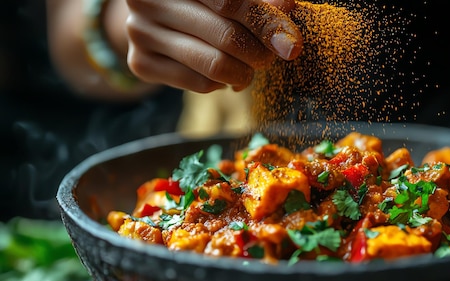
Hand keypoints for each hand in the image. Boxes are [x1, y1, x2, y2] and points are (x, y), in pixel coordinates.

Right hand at [125, 0, 302, 92]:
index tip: (291, 44)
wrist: (156, 10)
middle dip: (259, 53)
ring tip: (249, 67)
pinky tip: (222, 72)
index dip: (266, 23)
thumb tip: (287, 7)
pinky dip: (222, 83)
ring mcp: (139, 31)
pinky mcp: (140, 63)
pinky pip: (199, 84)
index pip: (230, 2)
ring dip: (244, 73)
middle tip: (270, 57)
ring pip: (213, 65)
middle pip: (225, 36)